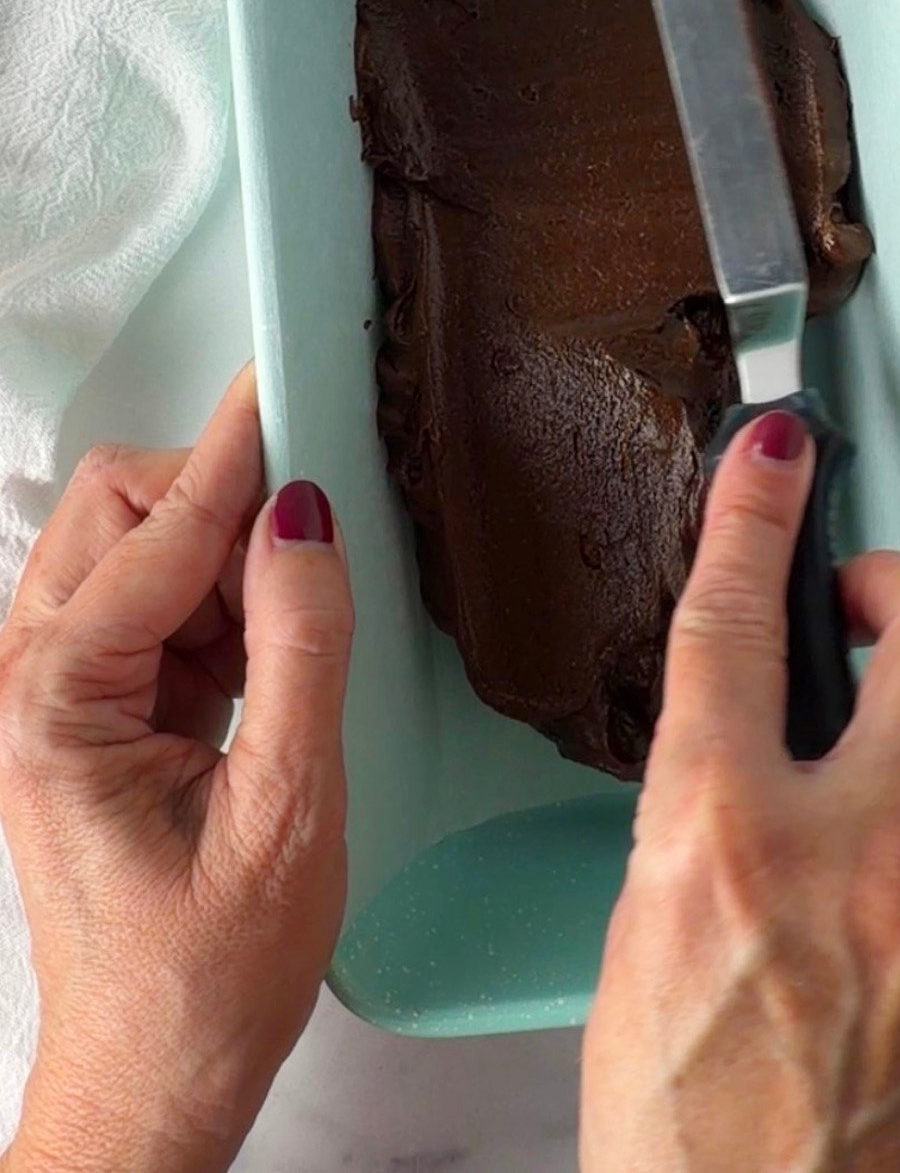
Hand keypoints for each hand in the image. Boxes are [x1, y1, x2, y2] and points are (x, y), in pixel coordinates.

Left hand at [0, 368, 353, 1172]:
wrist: (154, 1075)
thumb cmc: (210, 974)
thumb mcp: (286, 811)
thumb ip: (299, 648)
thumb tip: (306, 514)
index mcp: (56, 702)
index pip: (160, 531)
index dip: (239, 455)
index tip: (293, 381)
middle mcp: (30, 677)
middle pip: (119, 507)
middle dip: (221, 504)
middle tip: (312, 552)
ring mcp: (53, 688)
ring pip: (138, 543)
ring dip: (224, 560)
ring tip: (289, 644)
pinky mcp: (90, 704)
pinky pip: (157, 600)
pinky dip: (220, 605)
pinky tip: (265, 662)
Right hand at [581, 409, 899, 1172]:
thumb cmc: (696, 1151)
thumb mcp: (643, 949)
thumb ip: (704, 823)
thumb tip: (745, 755)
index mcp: (725, 848)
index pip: (734, 626)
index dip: (752, 516)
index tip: (772, 458)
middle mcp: (865, 860)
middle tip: (867, 599)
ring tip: (855, 831)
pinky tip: (891, 935)